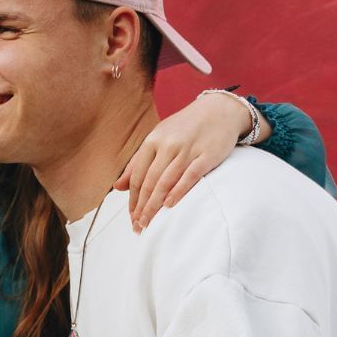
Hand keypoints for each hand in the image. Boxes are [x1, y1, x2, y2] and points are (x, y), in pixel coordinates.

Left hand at [115, 92, 272, 231]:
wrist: (219, 110)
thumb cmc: (185, 128)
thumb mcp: (158, 139)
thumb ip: (138, 162)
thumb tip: (118, 187)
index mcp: (152, 141)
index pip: (138, 175)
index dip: (133, 199)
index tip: (131, 218)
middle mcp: (167, 145)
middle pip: (150, 181)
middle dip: (141, 207)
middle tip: (138, 227)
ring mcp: (187, 150)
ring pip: (166, 181)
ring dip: (155, 205)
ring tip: (149, 223)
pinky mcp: (207, 155)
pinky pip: (190, 175)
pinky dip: (178, 191)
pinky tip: (170, 206)